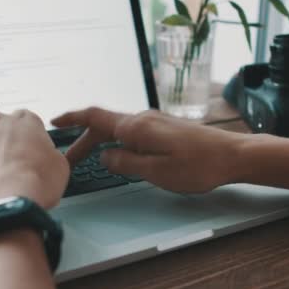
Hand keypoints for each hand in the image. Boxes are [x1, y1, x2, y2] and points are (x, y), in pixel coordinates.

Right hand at [52, 108, 247, 193]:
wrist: (233, 155)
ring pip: (119, 129)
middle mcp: (143, 119)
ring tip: (90, 160)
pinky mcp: (165, 128)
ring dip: (101, 142)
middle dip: (84, 140)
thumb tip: (105, 156)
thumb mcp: (156, 171)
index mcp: (137, 127)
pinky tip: (119, 155)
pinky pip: (132, 132)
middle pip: (105, 125)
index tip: (55, 122)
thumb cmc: (198, 166)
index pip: (96, 117)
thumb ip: (126, 163)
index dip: (73, 118)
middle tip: (70, 160)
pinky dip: (117, 142)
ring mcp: (155, 122)